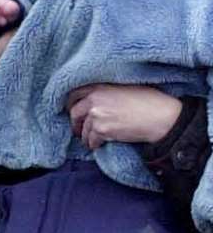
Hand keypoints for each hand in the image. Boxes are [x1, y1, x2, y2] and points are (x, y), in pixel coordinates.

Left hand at [65, 84, 182, 149]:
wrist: (161, 116)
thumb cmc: (149, 101)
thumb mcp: (125, 88)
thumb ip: (106, 92)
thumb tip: (94, 100)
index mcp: (100, 87)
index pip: (75, 94)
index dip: (72, 104)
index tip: (73, 110)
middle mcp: (94, 99)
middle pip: (74, 113)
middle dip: (76, 123)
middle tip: (79, 129)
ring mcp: (96, 115)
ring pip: (82, 130)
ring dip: (86, 136)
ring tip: (91, 140)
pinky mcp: (102, 130)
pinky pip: (91, 140)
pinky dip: (94, 144)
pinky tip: (99, 145)